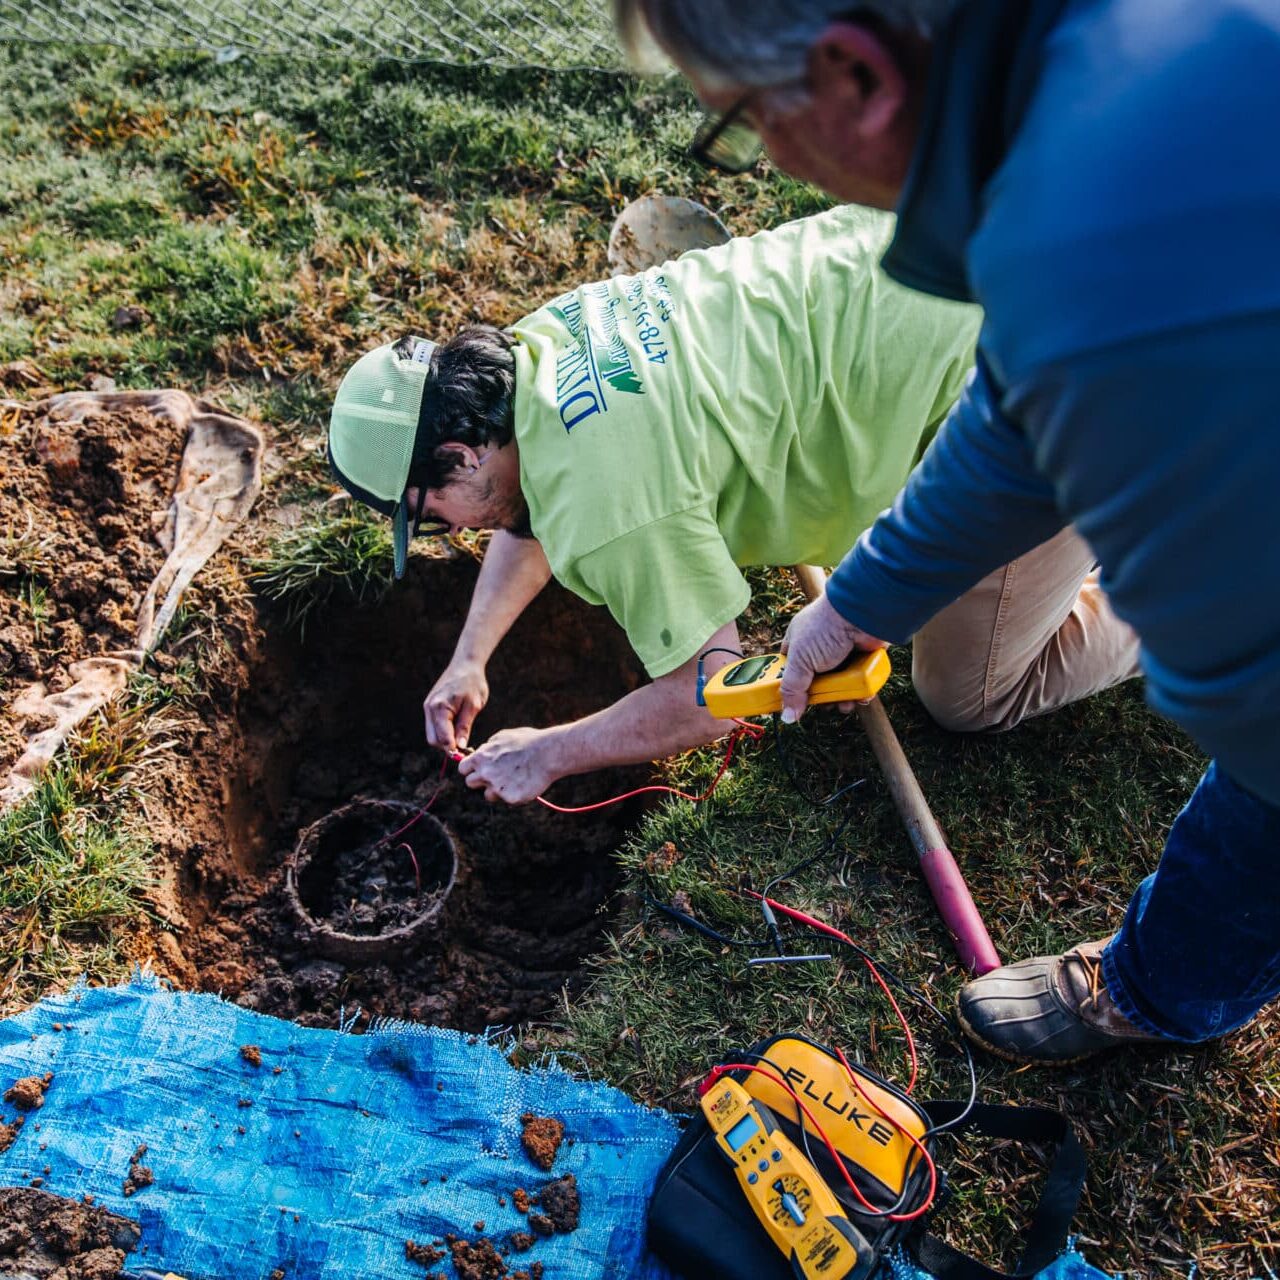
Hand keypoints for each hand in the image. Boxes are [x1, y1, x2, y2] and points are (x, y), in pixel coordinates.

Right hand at [424, 660, 488, 754]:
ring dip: (445, 740)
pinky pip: (434, 726)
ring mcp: (428, 707)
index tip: (466, 755)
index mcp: (439, 708)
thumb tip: (460, 746)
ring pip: (432, 735)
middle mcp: (429, 708)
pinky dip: (443, 732)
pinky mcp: (431, 707)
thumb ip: (464, 727)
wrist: (466, 664)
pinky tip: (457, 730)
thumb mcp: (473, 706)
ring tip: (463, 738)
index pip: (443, 737)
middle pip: (433, 740)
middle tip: (466, 748)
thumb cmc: (472, 682)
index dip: (454, 749)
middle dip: (447, 747)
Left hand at [457, 726, 559, 804]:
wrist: (548, 753)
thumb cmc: (528, 741)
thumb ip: (488, 747)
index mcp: (481, 757)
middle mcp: (485, 773)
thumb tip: (482, 752)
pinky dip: (514, 795)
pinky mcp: (510, 798)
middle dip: (481, 781)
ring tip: (515, 779)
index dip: (471, 770)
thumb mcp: (503, 737)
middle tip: (497, 776)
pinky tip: (525, 784)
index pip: (463, 769)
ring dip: (497, 790)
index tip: (479, 770)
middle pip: (471, 783)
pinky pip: (507, 800)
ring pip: (488, 795)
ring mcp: (497, 787)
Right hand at [779, 594, 886, 722]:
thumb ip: (792, 689)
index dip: (792, 686)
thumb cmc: (825, 627)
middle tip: (824, 705)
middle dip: (821, 697)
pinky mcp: (862, 658)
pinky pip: (859, 681)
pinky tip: (860, 696)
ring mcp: (842, 653)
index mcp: (799, 642)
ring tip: (844, 703)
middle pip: (816, 682)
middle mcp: (820, 648)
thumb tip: (787, 716)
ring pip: (839, 684)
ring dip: (842, 698)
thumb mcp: (800, 660)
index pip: (790, 669)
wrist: (861, 614)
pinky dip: (860, 691)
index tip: (794, 703)